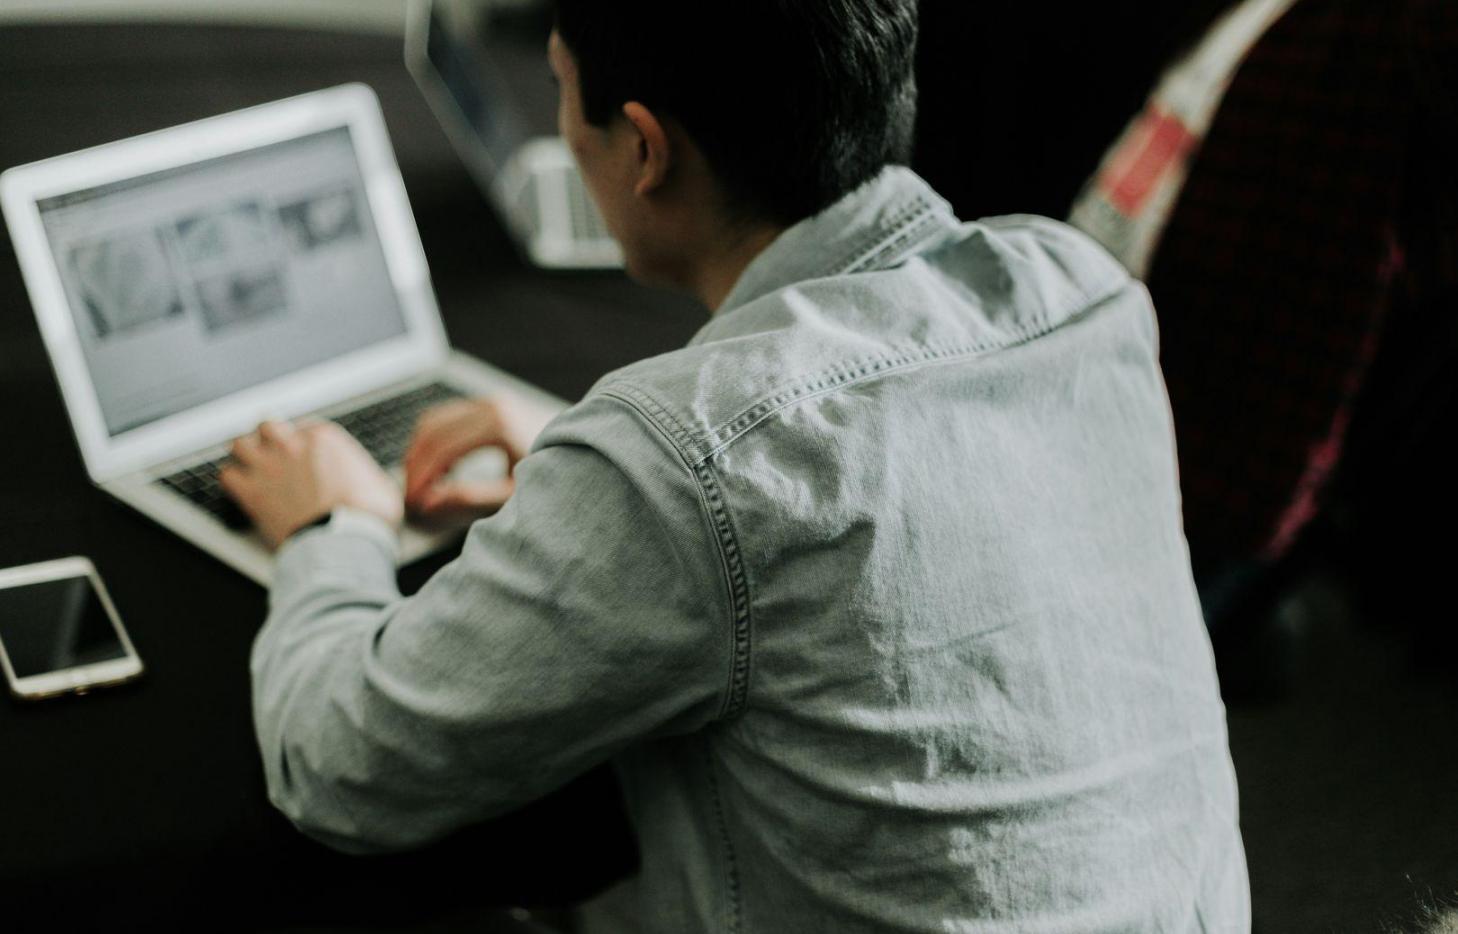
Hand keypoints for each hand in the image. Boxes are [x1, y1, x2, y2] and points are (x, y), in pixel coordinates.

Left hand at [219, 420, 403, 549]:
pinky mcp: (251, 492)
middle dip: (269, 438)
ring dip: (245, 454)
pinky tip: (241, 489)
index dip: (302, 440)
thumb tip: (375, 483)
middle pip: (267, 426)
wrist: (343, 541)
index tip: (304, 453)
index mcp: (324, 438)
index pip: (304, 426)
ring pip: (240, 444)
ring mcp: (268, 467)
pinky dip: (232, 481)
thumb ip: (369, 475)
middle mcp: (292, 445)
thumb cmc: (365, 517)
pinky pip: (227, 475)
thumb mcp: (381, 486)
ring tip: (250, 465)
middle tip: (274, 453)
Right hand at [403, 396, 548, 520]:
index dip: (421, 478)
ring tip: (421, 486)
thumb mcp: (515, 494)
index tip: (414, 503)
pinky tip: (441, 471)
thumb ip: (471, 498)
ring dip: (420, 451)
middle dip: (414, 465)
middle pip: (431, 431)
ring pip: (434, 420)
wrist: (589, 451)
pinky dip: (435, 441)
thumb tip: (430, 503)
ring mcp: (491, 401)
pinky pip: (448, 417)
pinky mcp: (492, 404)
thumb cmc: (558, 475)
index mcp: (498, 424)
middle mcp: (492, 404)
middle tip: (410, 497)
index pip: (441, 449)